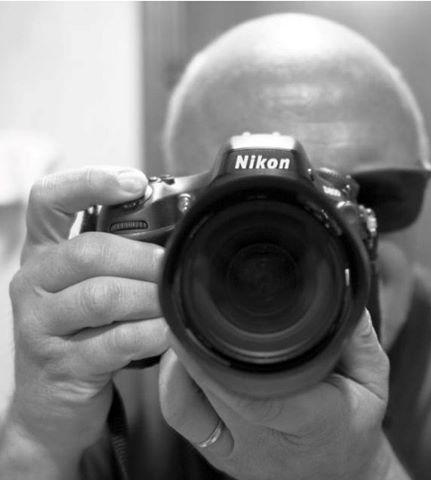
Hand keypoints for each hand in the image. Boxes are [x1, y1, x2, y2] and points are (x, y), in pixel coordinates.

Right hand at [4, 167, 168, 474]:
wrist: (53, 403)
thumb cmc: (84, 332)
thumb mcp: (92, 285)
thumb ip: (119, 256)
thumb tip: (177, 231)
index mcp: (43, 253)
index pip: (48, 200)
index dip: (89, 182)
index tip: (134, 182)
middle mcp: (33, 282)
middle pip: (89, 251)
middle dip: (143, 257)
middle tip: (172, 266)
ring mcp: (39, 325)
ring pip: (102, 296)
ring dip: (149, 296)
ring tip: (172, 301)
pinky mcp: (58, 365)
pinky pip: (112, 343)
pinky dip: (149, 334)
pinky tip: (168, 333)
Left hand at [159, 311, 397, 479]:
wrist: (339, 479)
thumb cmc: (355, 426)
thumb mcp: (372, 380)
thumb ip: (357, 335)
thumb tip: (342, 284)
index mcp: (311, 423)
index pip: (263, 398)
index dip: (227, 363)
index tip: (209, 321)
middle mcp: (266, 442)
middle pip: (215, 390)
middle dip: (196, 346)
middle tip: (193, 304)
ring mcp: (237, 451)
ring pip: (186, 406)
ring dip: (179, 364)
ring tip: (186, 328)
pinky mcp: (219, 453)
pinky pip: (181, 417)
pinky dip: (173, 384)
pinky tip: (182, 360)